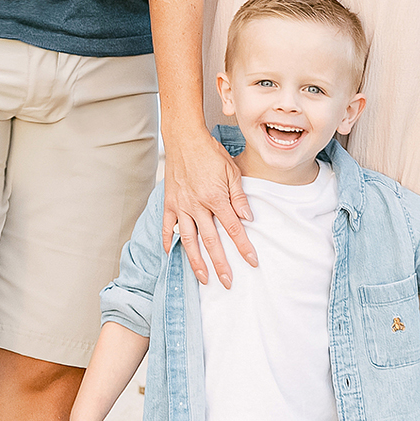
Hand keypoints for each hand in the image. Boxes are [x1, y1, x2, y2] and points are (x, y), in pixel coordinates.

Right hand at [162, 126, 256, 288]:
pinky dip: (167, 241)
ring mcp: (181, 205)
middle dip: (221, 264)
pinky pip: (167, 226)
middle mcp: (197, 205)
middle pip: (211, 241)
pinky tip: (170, 254)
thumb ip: (239, 197)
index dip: (243, 247)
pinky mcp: (169, 202)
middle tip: (227, 282)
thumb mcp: (232, 171)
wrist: (184, 138)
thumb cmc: (210, 152)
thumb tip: (248, 218)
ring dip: (196, 261)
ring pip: (189, 240)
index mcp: (216, 198)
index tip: (251, 262)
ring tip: (203, 278)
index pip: (233, 229)